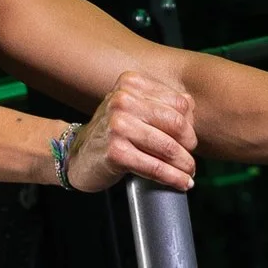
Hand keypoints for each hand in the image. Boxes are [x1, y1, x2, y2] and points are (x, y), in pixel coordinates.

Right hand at [66, 69, 196, 192]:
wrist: (76, 154)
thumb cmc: (112, 132)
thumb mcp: (132, 108)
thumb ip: (160, 103)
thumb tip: (192, 110)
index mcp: (131, 84)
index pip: (179, 103)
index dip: (189, 124)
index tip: (187, 139)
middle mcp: (123, 100)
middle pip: (177, 123)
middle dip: (189, 145)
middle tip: (188, 158)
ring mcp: (117, 125)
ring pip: (168, 147)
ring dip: (184, 164)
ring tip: (188, 173)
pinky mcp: (116, 152)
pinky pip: (155, 167)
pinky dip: (172, 178)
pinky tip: (182, 183)